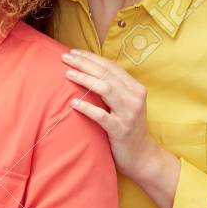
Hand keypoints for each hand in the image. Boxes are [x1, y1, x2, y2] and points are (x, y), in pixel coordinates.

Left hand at [62, 48, 163, 177]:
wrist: (141, 155)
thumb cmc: (126, 126)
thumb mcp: (124, 104)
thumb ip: (112, 88)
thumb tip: (87, 69)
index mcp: (135, 88)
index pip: (111, 67)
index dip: (92, 58)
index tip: (73, 52)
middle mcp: (134, 98)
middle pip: (106, 74)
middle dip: (84, 63)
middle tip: (65, 58)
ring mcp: (129, 114)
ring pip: (106, 89)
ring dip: (85, 80)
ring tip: (67, 74)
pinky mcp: (121, 130)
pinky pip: (102, 116)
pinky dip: (87, 108)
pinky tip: (73, 103)